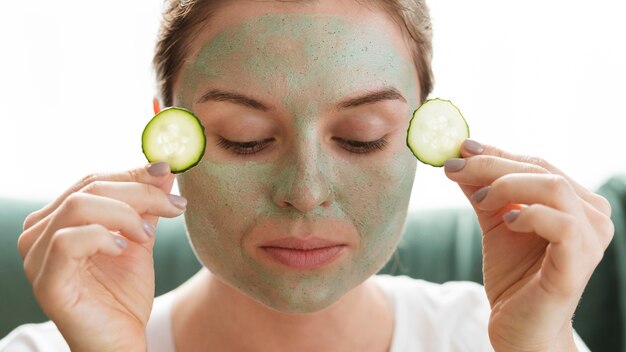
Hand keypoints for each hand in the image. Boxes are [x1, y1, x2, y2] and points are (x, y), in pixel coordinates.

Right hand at [17, 163, 184, 350]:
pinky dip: (102, 237)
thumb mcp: (139, 238)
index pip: (93, 180)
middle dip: (139, 192)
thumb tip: (162, 168)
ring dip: (125, 214)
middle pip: (89, 188)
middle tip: (175, 205)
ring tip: (148, 235)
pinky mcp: (46, 282)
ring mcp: (37, 258)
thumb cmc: (125, 293)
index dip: (133, 173)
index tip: (169, 173)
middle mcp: (39, 233)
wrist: (122, 342)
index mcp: (58, 219)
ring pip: (79, 207)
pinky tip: (124, 248)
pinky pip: (68, 241)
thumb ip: (146, 205)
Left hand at [444, 140, 613, 350]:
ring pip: (553, 187)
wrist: (519, 329)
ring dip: (507, 184)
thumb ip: (484, 192)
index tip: (461, 148)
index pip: (537, 164)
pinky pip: (561, 223)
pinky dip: (528, 214)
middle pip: (541, 170)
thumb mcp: (495, 224)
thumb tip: (459, 158)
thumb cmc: (514, 277)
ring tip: (480, 199)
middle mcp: (592, 216)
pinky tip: (506, 222)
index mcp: (576, 203)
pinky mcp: (578, 262)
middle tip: (454, 165)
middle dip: (492, 164)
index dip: (498, 153)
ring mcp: (591, 239)